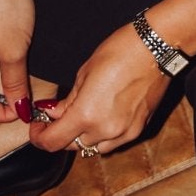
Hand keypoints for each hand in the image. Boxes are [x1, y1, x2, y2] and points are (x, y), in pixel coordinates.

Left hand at [29, 23, 167, 155]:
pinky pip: (114, 142)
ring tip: (82, 117)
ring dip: (83, 137)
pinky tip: (103, 117)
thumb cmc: (120, 52)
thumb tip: (54, 114)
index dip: (39, 137)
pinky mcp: (140, 129)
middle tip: (57, 118)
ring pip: (94, 148)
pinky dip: (104, 136)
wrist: (157, 47)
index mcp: (86, 115)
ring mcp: (125, 132)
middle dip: (61, 135)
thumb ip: (68, 101)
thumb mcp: (84, 74)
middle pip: (72, 146)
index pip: (52, 142)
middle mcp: (105, 130)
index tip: (38, 127)